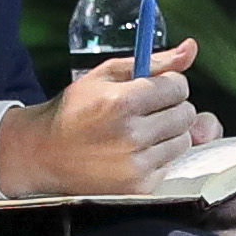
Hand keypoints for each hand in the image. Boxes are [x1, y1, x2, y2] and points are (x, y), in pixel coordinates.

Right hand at [0, 45, 203, 200]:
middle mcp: (131, 135)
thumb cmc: (75, 110)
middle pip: (186, 113)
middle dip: (171, 107)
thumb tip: (190, 49)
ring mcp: (136, 164)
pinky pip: (170, 163)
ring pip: (183, 140)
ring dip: (169, 133)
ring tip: (140, 131)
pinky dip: (159, 156)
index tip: (154, 89)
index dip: (168, 85)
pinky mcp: (138, 186)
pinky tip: (134, 152)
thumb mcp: (106, 76)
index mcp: (122, 102)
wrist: (44, 153)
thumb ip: (153, 62)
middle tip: (146, 111)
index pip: (178, 87)